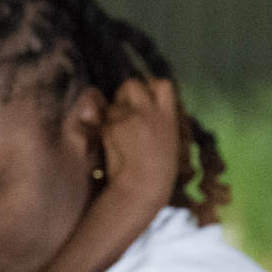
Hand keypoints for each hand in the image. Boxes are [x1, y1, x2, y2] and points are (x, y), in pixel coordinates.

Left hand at [98, 76, 179, 208]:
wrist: (143, 187)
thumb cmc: (158, 172)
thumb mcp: (168, 140)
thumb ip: (157, 120)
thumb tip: (143, 105)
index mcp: (168, 116)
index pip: (163, 84)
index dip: (150, 85)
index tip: (146, 95)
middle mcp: (150, 112)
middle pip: (132, 84)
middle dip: (124, 94)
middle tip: (124, 111)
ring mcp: (130, 118)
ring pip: (114, 104)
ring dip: (111, 113)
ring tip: (118, 134)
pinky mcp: (112, 127)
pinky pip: (103, 121)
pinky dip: (103, 129)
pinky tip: (110, 144)